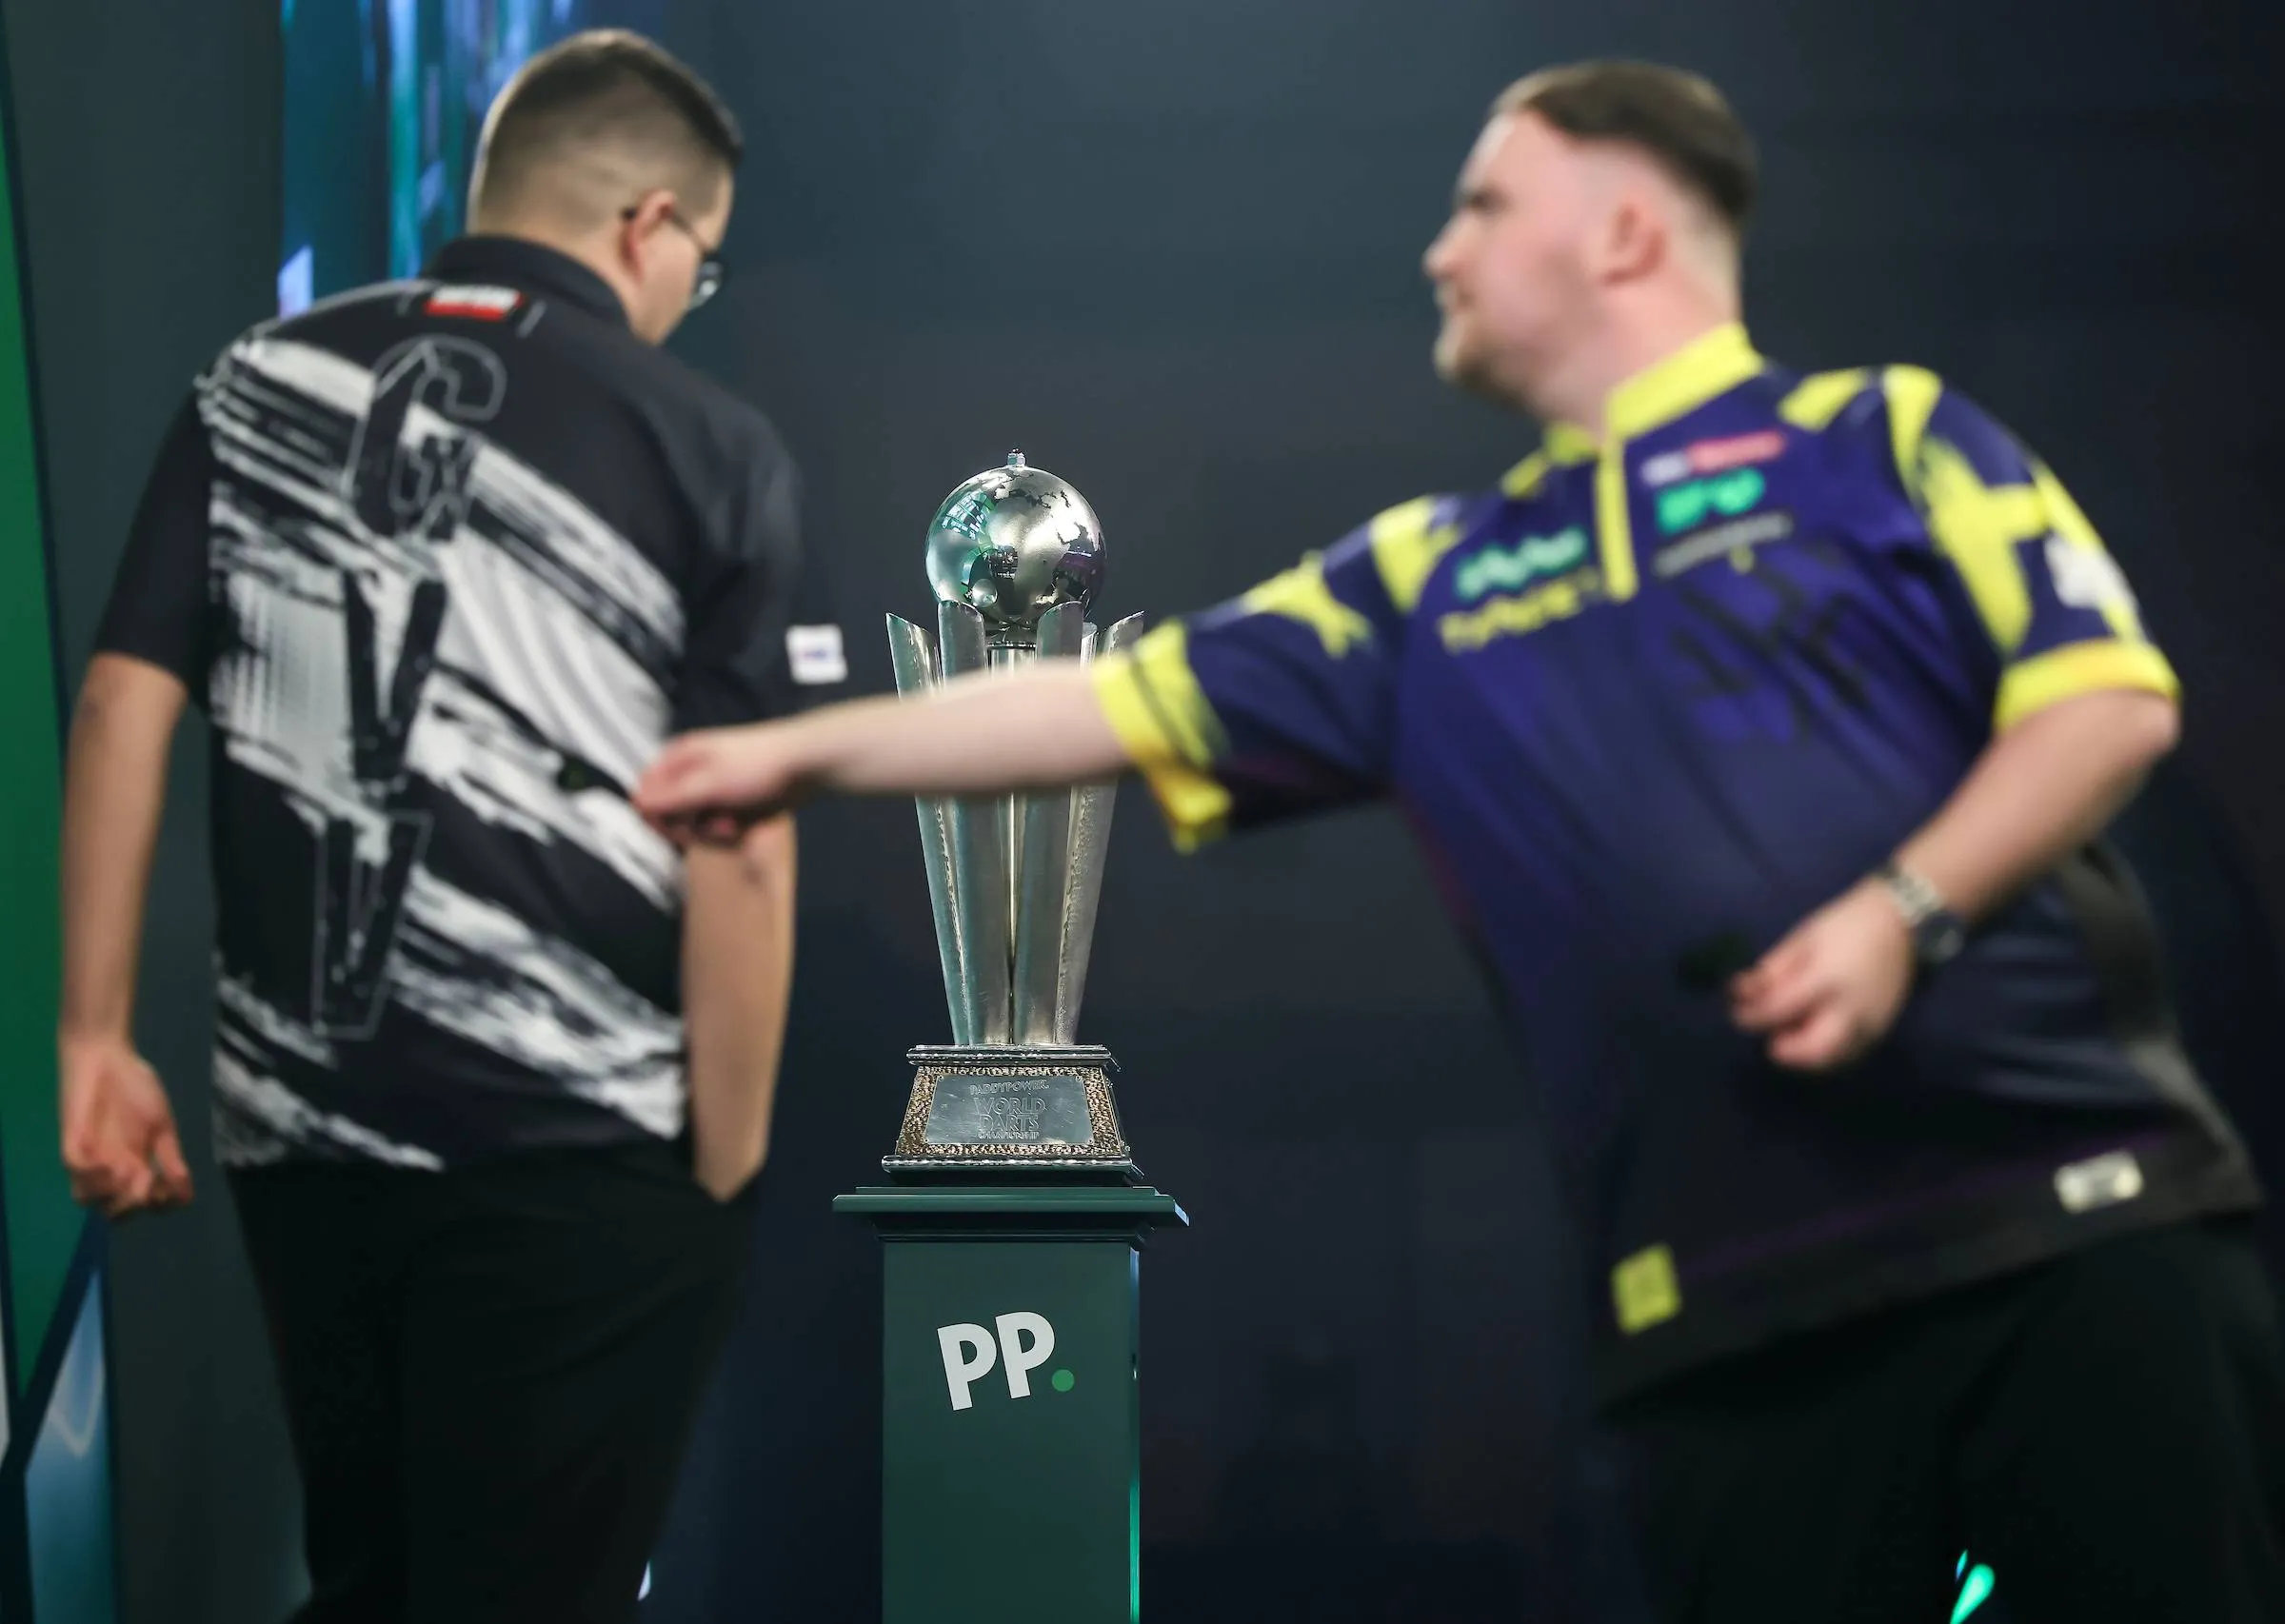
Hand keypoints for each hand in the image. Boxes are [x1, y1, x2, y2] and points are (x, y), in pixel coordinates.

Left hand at [59, 1032, 193, 1217]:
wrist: (107, 1057)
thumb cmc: (136, 1087)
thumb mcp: (162, 1127)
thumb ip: (171, 1160)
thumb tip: (188, 1195)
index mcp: (134, 1166)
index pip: (143, 1203)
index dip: (160, 1206)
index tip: (175, 1192)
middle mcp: (110, 1169)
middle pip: (114, 1210)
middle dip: (134, 1205)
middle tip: (149, 1180)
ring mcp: (89, 1159)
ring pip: (87, 1199)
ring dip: (110, 1195)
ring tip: (129, 1171)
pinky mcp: (72, 1144)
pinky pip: (75, 1173)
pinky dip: (94, 1177)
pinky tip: (112, 1162)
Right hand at [636, 724, 805, 847]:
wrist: (807, 763)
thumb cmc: (755, 767)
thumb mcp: (708, 783)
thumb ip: (670, 797)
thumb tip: (634, 804)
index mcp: (680, 759)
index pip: (646, 794)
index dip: (657, 816)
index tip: (677, 827)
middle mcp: (692, 774)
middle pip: (670, 815)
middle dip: (690, 827)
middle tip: (716, 826)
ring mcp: (714, 791)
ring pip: (695, 825)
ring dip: (712, 832)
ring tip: (734, 825)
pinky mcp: (734, 805)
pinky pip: (718, 828)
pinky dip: (729, 832)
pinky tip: (746, 827)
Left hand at [1729, 879, 1914, 1071]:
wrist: (1899, 923)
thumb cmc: (1844, 925)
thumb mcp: (1801, 940)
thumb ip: (1772, 971)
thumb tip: (1742, 994)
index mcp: (1825, 979)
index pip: (1778, 1010)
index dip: (1751, 1016)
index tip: (1737, 1013)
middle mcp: (1850, 1009)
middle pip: (1811, 1051)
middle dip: (1784, 1050)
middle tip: (1770, 1037)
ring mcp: (1870, 1024)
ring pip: (1832, 1060)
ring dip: (1804, 1057)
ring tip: (1790, 1036)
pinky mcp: (1881, 1029)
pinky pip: (1849, 1055)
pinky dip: (1826, 1054)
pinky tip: (1813, 1037)